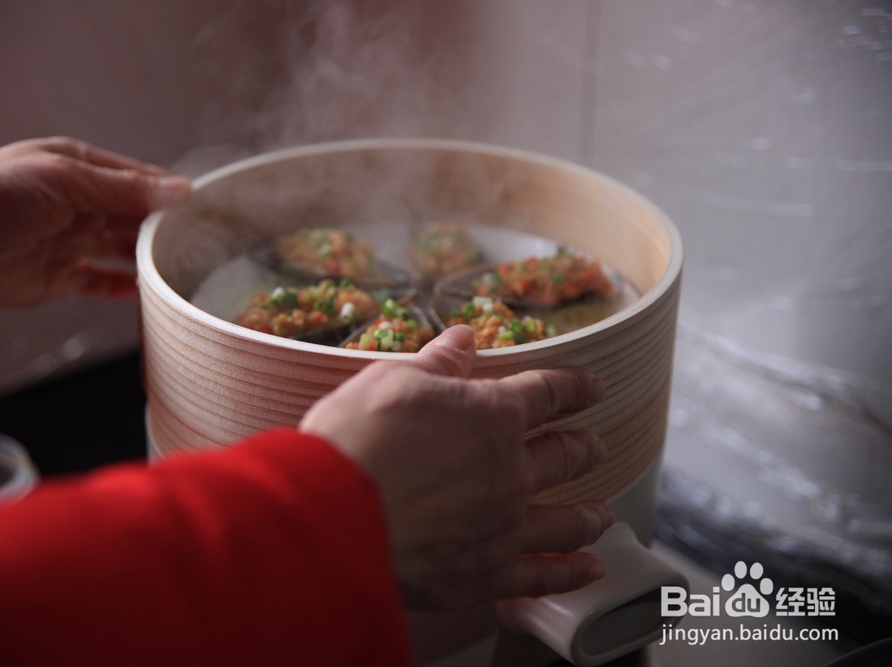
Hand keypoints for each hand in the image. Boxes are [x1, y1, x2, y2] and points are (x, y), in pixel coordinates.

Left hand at [0, 137, 191, 305]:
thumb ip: (125, 190)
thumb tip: (180, 191)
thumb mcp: (67, 180)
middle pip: (134, 218)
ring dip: (148, 259)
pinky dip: (125, 289)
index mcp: (80, 170)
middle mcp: (78, 205)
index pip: (138, 181)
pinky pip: (101, 283)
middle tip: (203, 243)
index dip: (171, 194)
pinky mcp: (59, 277)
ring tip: (183, 269)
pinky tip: (150, 293)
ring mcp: (70, 242)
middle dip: (165, 229)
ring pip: (122, 251)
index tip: (205, 208)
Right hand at [301, 326, 613, 610]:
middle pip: (564, 456)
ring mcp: (503, 527)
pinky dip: (569, 573)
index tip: (592, 388)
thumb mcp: (390, 382)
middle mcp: (511, 472)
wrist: (330, 518)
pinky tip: (587, 572)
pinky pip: (540, 576)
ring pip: (565, 521)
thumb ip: (436, 364)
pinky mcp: (483, 575)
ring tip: (603, 516)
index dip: (575, 387)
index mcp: (493, 415)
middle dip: (584, 449)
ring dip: (589, 515)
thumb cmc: (354, 441)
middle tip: (597, 447)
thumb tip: (462, 339)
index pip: (548, 393)